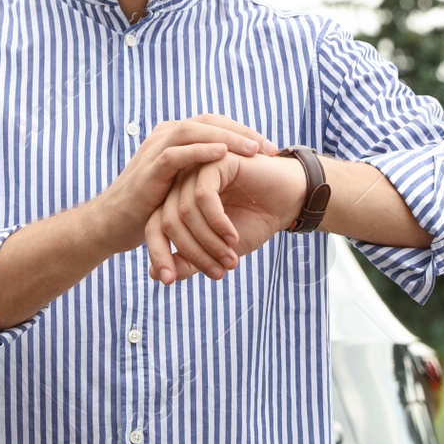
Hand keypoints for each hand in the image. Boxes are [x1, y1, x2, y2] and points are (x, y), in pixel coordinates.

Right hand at [88, 114, 277, 257]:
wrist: (112, 224)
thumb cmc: (147, 206)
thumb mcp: (178, 184)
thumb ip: (198, 172)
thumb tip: (233, 173)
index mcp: (174, 138)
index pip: (215, 123)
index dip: (243, 132)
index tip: (271, 149)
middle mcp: (165, 136)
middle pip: (209, 121)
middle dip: (242, 132)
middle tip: (271, 148)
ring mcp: (155, 149)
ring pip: (194, 130)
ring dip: (227, 138)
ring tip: (254, 149)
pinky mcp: (149, 169)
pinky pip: (177, 153)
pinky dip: (200, 151)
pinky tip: (222, 155)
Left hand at [144, 150, 308, 284]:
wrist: (290, 200)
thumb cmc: (254, 222)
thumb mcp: (219, 250)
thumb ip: (189, 260)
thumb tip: (156, 276)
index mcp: (177, 200)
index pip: (154, 228)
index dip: (159, 256)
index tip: (168, 282)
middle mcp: (182, 183)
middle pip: (168, 221)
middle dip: (192, 253)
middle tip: (218, 272)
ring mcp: (197, 169)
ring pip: (185, 212)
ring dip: (208, 242)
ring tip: (231, 257)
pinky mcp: (215, 160)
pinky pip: (204, 196)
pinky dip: (217, 223)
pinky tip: (233, 236)